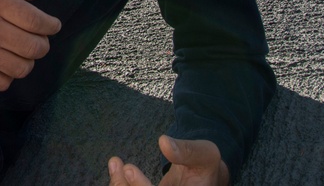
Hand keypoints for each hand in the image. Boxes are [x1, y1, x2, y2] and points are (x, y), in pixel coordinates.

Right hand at [0, 0, 60, 90]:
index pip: (36, 21)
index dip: (51, 25)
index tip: (52, 25)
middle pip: (33, 47)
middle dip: (43, 44)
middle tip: (38, 38)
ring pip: (21, 68)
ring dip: (28, 61)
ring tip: (22, 50)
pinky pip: (1, 83)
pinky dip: (9, 76)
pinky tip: (5, 62)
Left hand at [108, 136, 228, 185]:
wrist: (206, 172)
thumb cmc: (207, 163)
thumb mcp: (205, 154)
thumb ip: (187, 151)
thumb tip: (164, 142)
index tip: (130, 169)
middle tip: (121, 167)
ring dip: (120, 185)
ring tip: (116, 163)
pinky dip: (122, 184)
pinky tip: (117, 167)